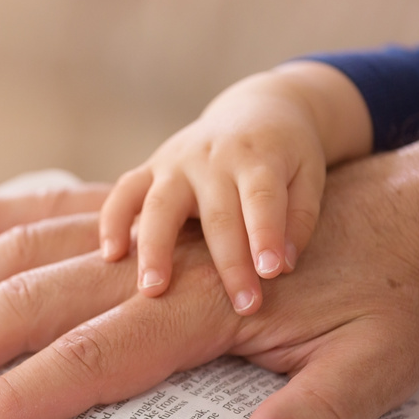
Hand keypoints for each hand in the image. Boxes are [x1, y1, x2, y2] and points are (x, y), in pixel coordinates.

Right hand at [0, 134, 418, 418]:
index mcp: (204, 310)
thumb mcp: (384, 364)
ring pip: (25, 251)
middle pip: (32, 302)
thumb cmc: (397, 295)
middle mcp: (159, 263)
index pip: (91, 360)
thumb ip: (321, 415)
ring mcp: (146, 230)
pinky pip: (53, 209)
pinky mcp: (145, 211)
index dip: (17, 399)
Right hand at [99, 61, 371, 312]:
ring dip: (156, 249)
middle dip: (229, 263)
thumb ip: (299, 220)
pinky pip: (123, 193)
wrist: (254, 111)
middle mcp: (213, 158)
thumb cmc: (286, 158)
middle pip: (217, 213)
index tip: (271, 273)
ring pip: (159, 204)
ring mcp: (176, 162)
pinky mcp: (149, 168)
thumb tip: (280, 266)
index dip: (266, 234)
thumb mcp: (308, 176)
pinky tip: (111, 256)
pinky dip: (112, 222)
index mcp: (259, 157)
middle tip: (243, 307)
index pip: (262, 198)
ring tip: (153, 291)